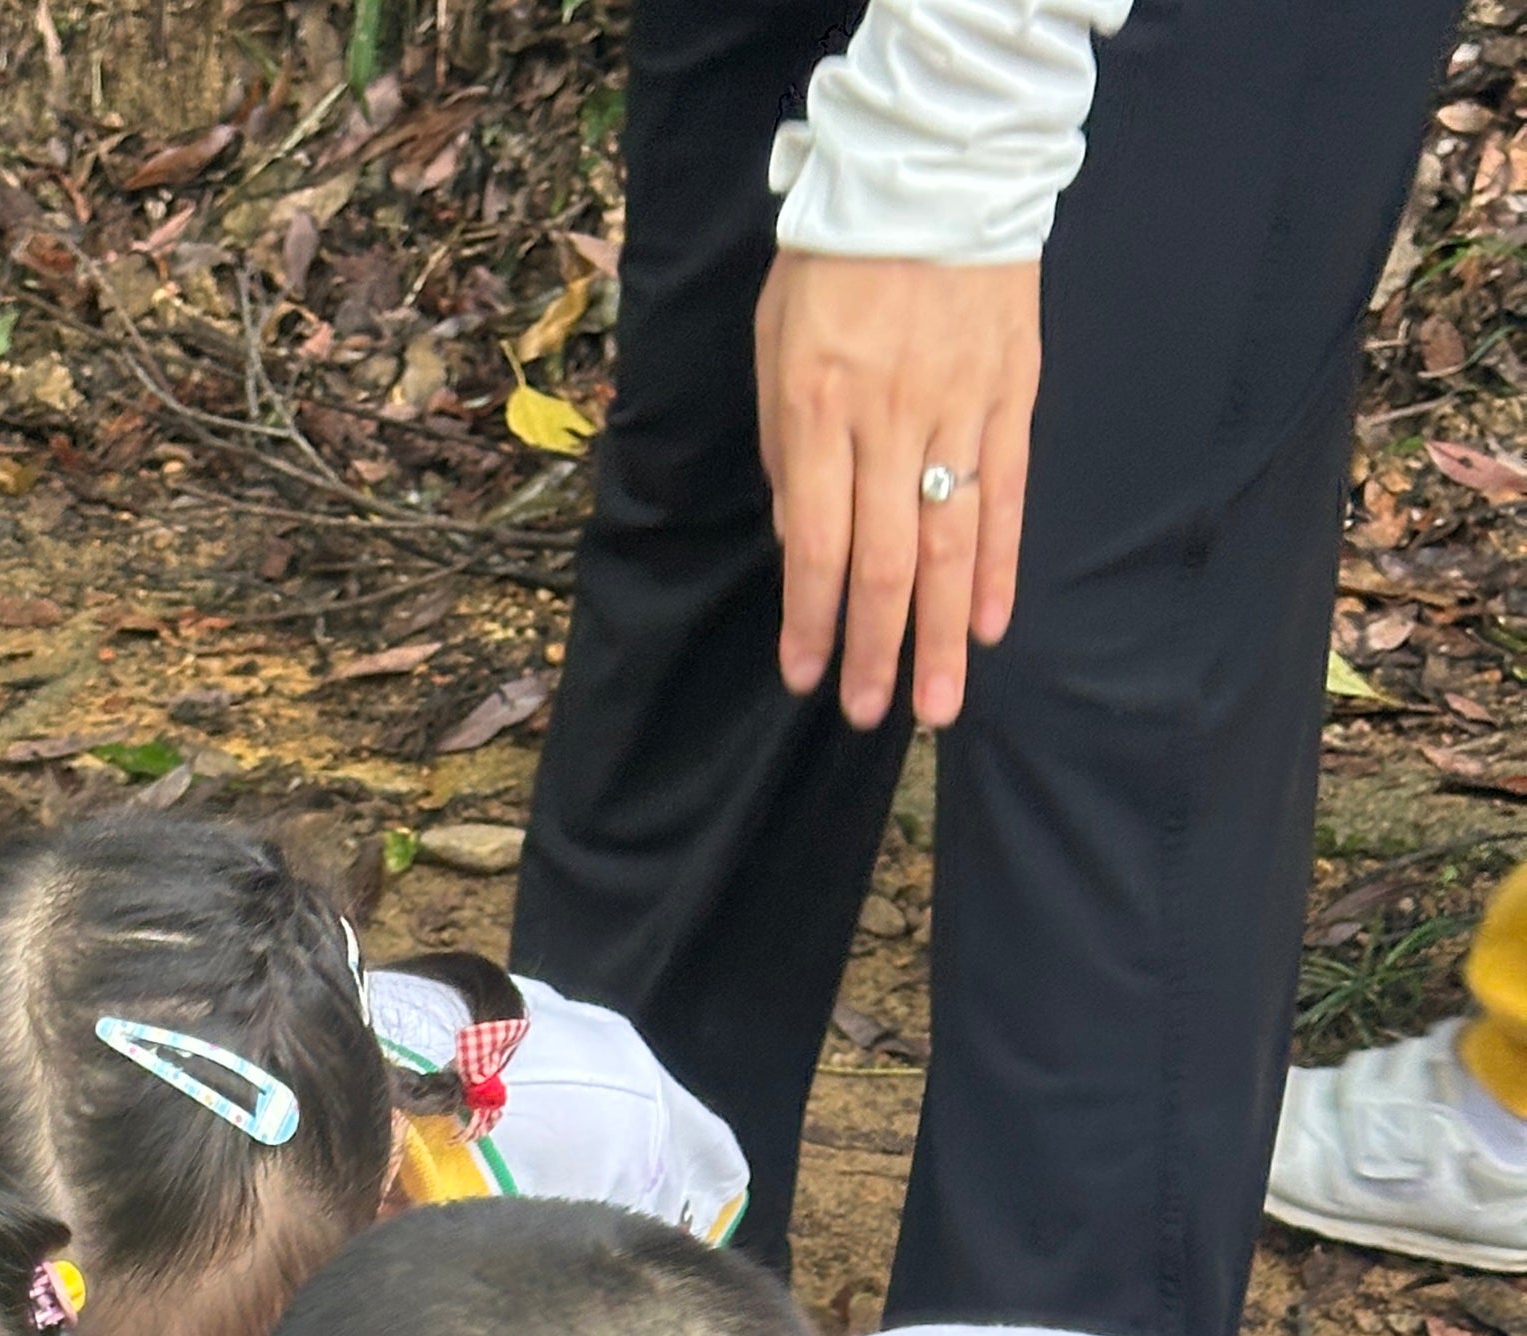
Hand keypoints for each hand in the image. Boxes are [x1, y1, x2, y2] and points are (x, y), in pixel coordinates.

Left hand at [754, 252, 1039, 727]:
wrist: (930, 170)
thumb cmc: (835, 260)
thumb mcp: (776, 345)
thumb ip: (785, 450)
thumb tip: (801, 546)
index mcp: (820, 410)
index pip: (817, 546)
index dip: (812, 622)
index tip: (806, 677)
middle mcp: (890, 422)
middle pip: (885, 562)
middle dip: (876, 650)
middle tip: (872, 715)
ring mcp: (957, 411)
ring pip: (950, 544)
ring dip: (941, 635)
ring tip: (940, 706)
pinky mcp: (1008, 395)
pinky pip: (1004, 496)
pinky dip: (997, 567)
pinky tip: (988, 625)